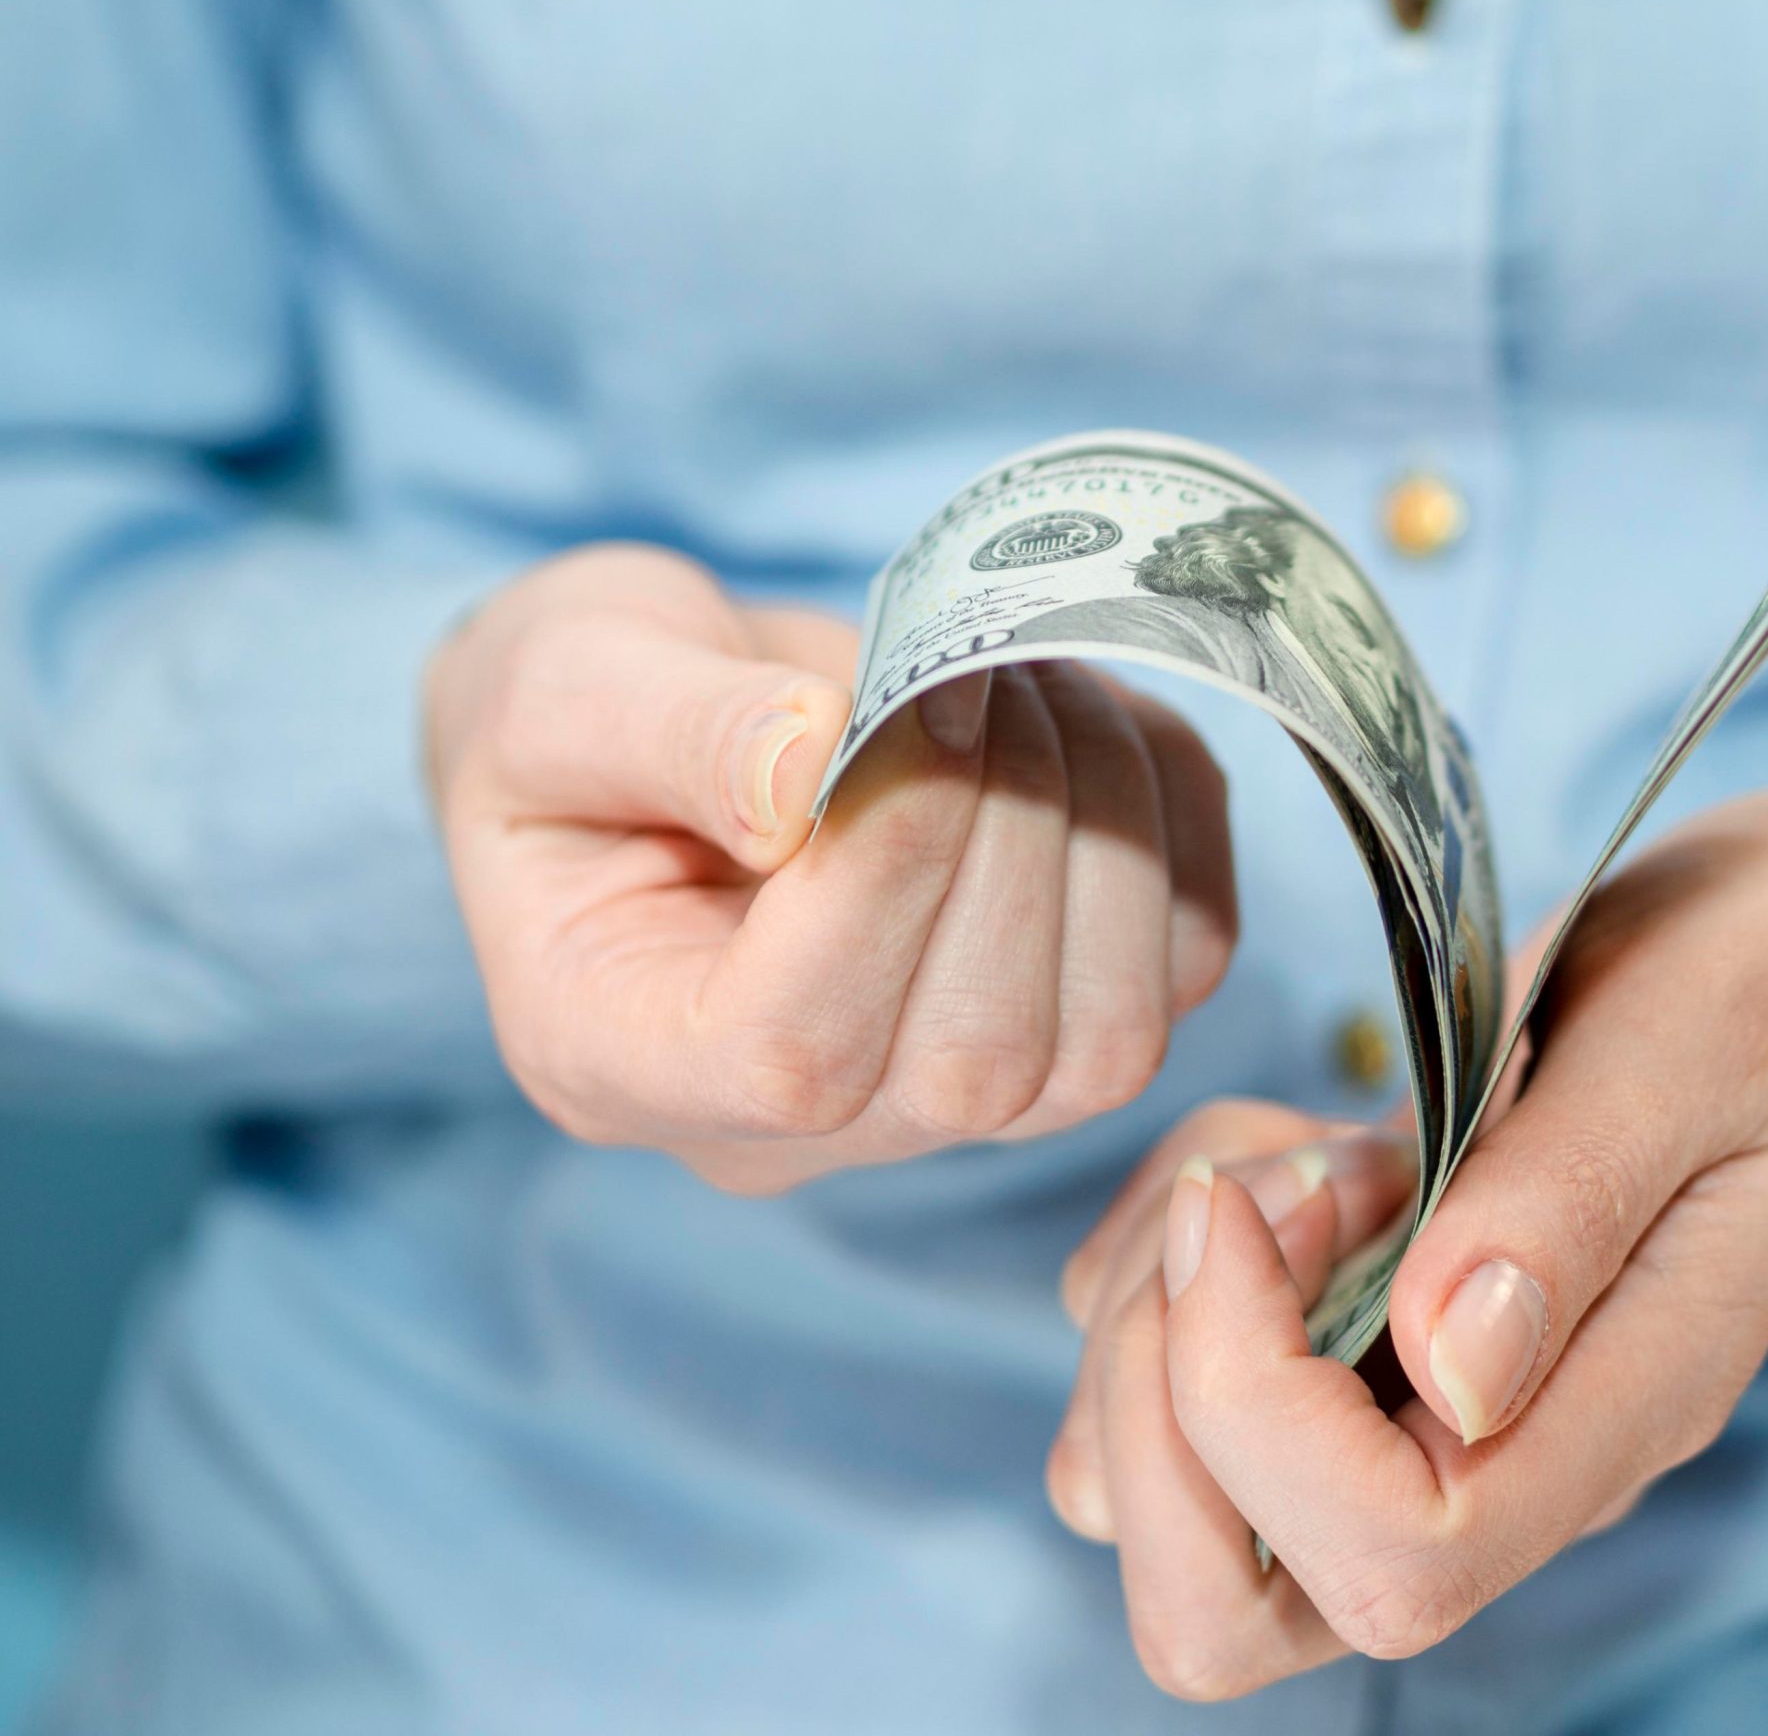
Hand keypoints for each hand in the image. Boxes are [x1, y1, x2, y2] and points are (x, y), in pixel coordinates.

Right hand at [425, 543, 1236, 1188]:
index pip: (796, 1051)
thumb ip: (672, 731)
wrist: (651, 723)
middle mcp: (798, 1132)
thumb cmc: (576, 716)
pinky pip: (1186, 958)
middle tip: (985, 656)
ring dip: (1106, 819)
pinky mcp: (1059, 1024)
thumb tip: (814, 756)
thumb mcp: (561, 690)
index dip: (891, 869)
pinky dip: (1176, 819)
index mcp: (625, 1061)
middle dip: (1015, 826)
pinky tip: (1093, 715)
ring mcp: (942, 1101)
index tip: (919, 689)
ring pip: (1108, 1037)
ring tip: (1032, 671)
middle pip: (976, 1059)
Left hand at [1049, 783, 1767, 1697]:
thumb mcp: (1705, 1038)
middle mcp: (1503, 1453)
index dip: (1263, 1405)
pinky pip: (1163, 1355)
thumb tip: (1447, 1373)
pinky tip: (1282, 1143)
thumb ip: (1572, 1200)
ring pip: (1163, 1488)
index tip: (1279, 1197)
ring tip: (1290, 1154)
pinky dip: (1164, 1239)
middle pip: (1232, 1604)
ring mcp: (1422, 1405)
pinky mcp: (1362, 1333)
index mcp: (1614, 1418)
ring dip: (1155, 1302)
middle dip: (1161, 1399)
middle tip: (1250, 1199)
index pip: (1394, 1561)